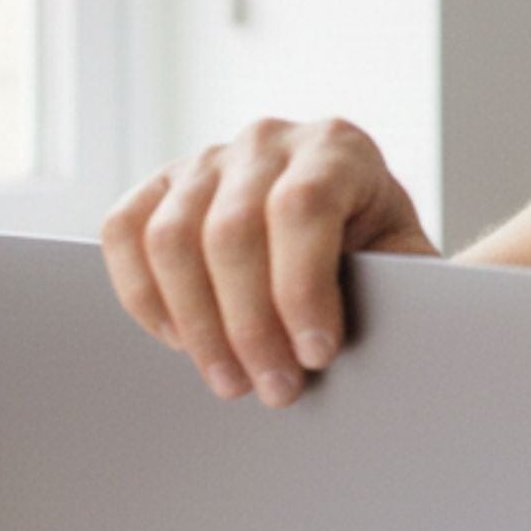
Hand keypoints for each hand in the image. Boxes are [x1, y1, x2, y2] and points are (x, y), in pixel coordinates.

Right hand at [101, 118, 438, 407]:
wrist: (346, 222)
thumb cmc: (380, 250)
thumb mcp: (405, 260)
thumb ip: (395, 285)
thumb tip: (379, 339)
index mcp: (339, 147)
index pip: (302, 208)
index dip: (302, 289)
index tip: (317, 355)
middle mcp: (268, 140)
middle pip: (232, 231)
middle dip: (251, 326)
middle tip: (276, 389)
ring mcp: (207, 158)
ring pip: (172, 240)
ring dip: (198, 326)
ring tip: (232, 381)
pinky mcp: (159, 185)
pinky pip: (125, 234)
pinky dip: (145, 296)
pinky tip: (183, 342)